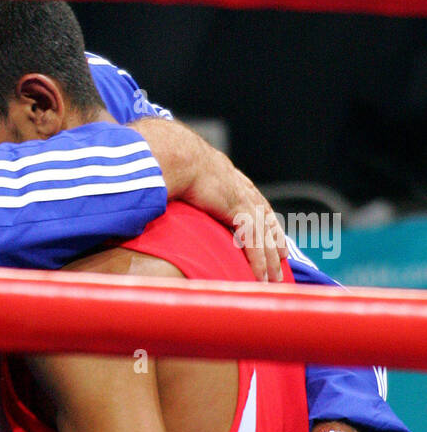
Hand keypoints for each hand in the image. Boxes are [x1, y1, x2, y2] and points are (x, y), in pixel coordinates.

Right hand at [134, 117, 286, 281]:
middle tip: (280, 255)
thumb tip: (151, 184)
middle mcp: (237, 185)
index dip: (259, 212)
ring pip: (262, 233)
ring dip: (269, 257)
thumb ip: (171, 178)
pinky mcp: (238, 210)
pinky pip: (253, 241)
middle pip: (263, 214)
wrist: (174, 153)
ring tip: (273, 277)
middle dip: (273, 235)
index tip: (267, 225)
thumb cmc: (165, 156)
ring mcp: (240, 198)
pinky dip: (258, 260)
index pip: (249, 195)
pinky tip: (261, 276)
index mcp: (223, 174)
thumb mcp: (174, 168)